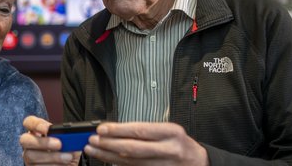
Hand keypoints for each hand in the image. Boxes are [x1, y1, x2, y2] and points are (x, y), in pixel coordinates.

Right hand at [19, 116, 80, 165]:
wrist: (74, 165)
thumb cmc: (71, 152)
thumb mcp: (74, 142)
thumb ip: (72, 136)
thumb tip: (76, 136)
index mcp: (38, 132)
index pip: (29, 122)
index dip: (36, 124)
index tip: (48, 129)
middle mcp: (31, 144)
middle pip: (25, 139)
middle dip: (42, 142)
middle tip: (59, 144)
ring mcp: (30, 157)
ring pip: (30, 155)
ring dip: (51, 157)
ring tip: (67, 157)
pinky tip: (61, 165)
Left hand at [84, 122, 208, 165]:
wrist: (199, 163)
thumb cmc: (181, 144)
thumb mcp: (169, 131)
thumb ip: (146, 131)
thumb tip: (115, 130)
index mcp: (171, 133)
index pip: (140, 131)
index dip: (118, 130)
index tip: (101, 129)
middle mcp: (169, 150)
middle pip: (133, 148)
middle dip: (109, 144)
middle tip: (92, 140)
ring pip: (130, 161)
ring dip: (108, 156)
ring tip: (94, 149)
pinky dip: (118, 164)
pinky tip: (106, 159)